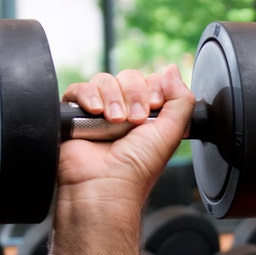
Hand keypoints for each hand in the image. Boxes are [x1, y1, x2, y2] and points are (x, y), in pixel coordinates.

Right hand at [56, 65, 193, 216]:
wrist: (105, 184)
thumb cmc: (136, 167)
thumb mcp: (171, 133)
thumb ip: (181, 100)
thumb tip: (172, 70)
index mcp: (148, 116)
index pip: (151, 81)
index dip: (153, 89)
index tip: (153, 106)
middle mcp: (124, 111)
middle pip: (129, 77)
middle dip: (134, 95)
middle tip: (134, 120)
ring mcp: (98, 112)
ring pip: (105, 80)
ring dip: (112, 97)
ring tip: (114, 121)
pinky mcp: (74, 115)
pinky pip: (79, 88)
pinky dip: (88, 96)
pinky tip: (95, 112)